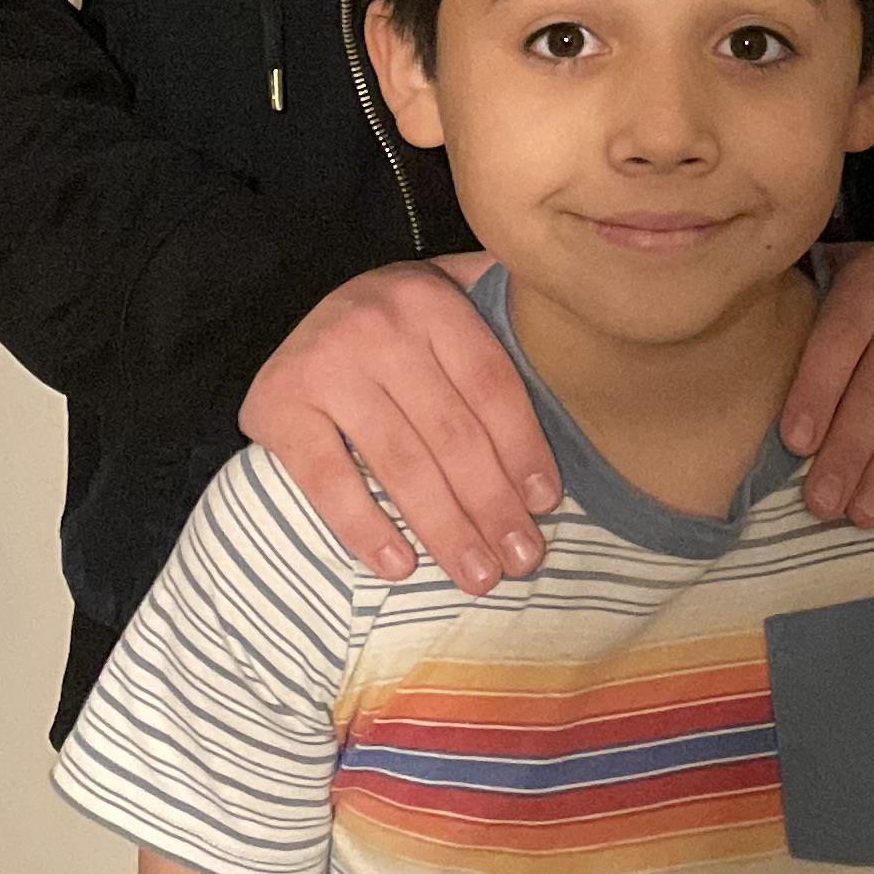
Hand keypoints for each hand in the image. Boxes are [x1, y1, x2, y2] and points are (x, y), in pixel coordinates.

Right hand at [241, 260, 555, 589]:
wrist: (292, 316)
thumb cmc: (399, 325)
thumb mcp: (452, 297)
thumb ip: (507, 312)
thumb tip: (595, 350)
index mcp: (432, 300)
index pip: (492, 385)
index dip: (524, 448)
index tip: (547, 504)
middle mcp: (377, 324)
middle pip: (452, 433)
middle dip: (493, 506)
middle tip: (521, 562)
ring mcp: (323, 364)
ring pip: (399, 463)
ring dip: (445, 530)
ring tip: (477, 577)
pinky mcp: (277, 405)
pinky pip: (327, 480)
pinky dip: (364, 528)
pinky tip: (400, 566)